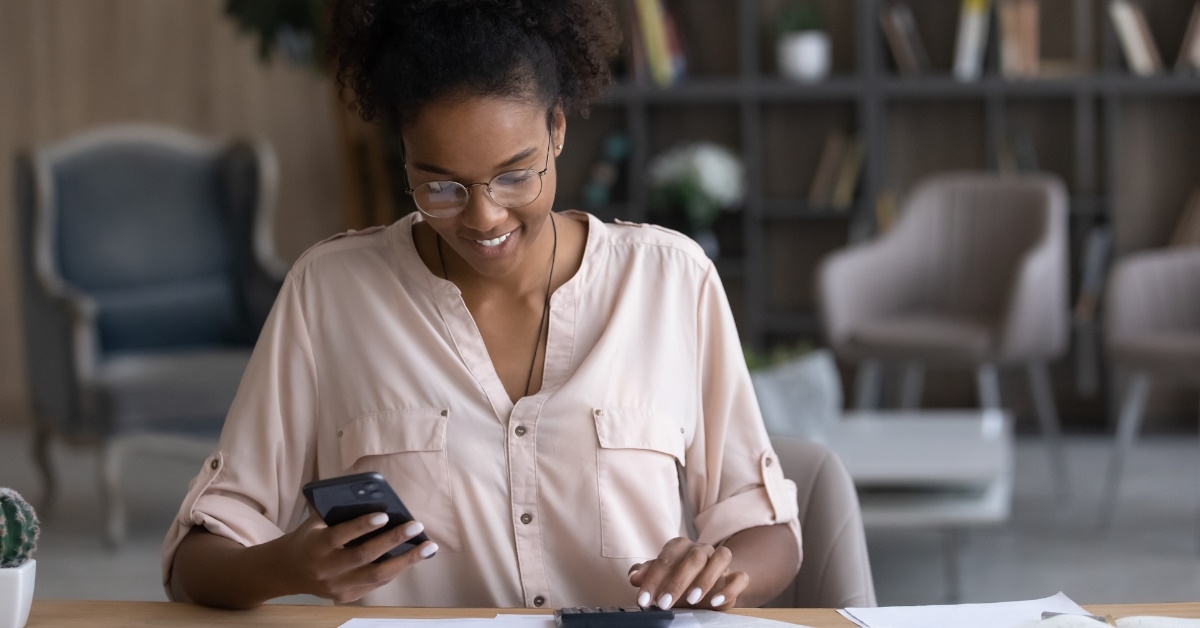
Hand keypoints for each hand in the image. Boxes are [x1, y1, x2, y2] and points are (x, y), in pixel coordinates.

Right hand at [274, 512, 436, 602]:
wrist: (288, 571)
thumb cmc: (309, 538)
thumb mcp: (315, 522)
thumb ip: (339, 512)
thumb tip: (376, 499)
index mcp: (315, 545)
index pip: (339, 536)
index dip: (361, 526)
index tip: (384, 515)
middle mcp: (325, 569)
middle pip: (363, 556)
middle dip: (393, 540)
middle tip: (416, 525)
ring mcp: (336, 586)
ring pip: (376, 575)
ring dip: (406, 561)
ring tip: (428, 547)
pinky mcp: (346, 596)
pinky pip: (377, 584)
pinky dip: (397, 569)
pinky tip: (413, 557)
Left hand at [628, 537, 749, 611]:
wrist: (706, 583)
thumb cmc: (678, 579)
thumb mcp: (660, 578)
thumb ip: (647, 574)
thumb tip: (633, 576)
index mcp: (680, 546)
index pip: (666, 557)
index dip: (653, 579)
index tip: (644, 600)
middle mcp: (702, 549)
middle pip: (694, 557)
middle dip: (677, 581)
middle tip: (664, 603)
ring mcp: (720, 561)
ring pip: (721, 558)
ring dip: (706, 579)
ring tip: (692, 600)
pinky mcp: (736, 576)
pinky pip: (740, 577)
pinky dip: (730, 588)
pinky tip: (715, 602)